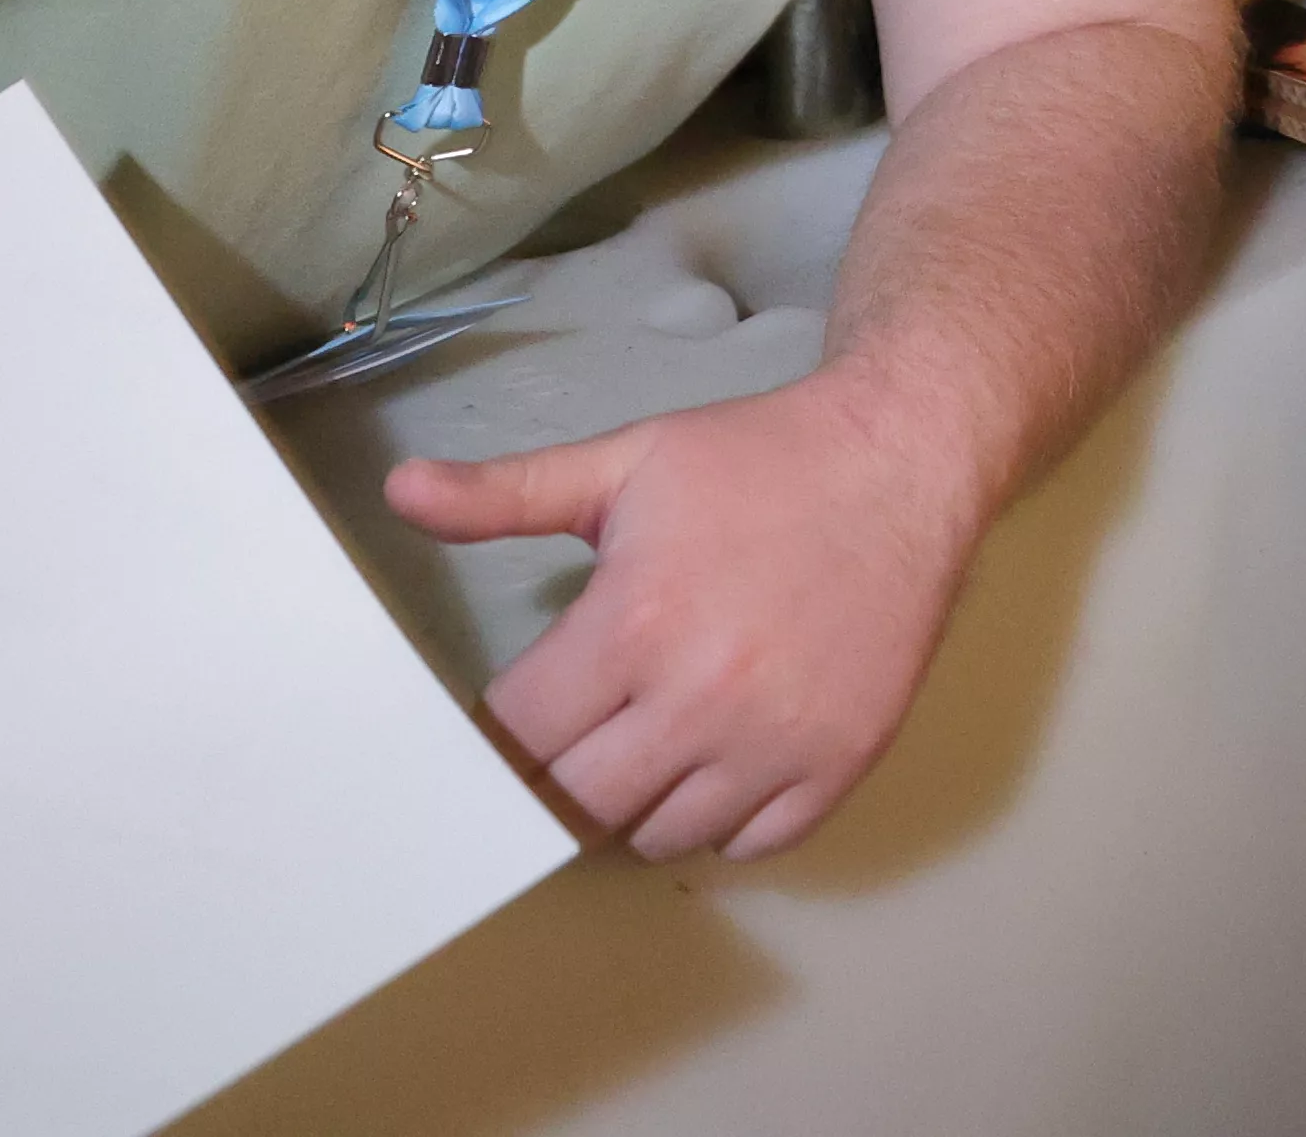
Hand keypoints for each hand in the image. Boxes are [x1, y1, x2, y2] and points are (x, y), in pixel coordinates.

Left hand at [383, 368, 976, 858]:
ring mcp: (777, 740)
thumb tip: (401, 493)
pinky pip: (752, 845)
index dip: (509, 726)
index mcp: (637, 622)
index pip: (524, 737)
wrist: (905, 458)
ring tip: (653, 738)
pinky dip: (724, 819)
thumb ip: (510, 492)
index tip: (528, 704)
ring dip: (641, 801)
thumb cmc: (761, 459)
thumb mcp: (628, 459)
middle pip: (581, 801)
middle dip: (566, 769)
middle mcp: (703, 697)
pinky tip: (721, 758)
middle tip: (586, 726)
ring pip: (660, 835)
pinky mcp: (840, 762)